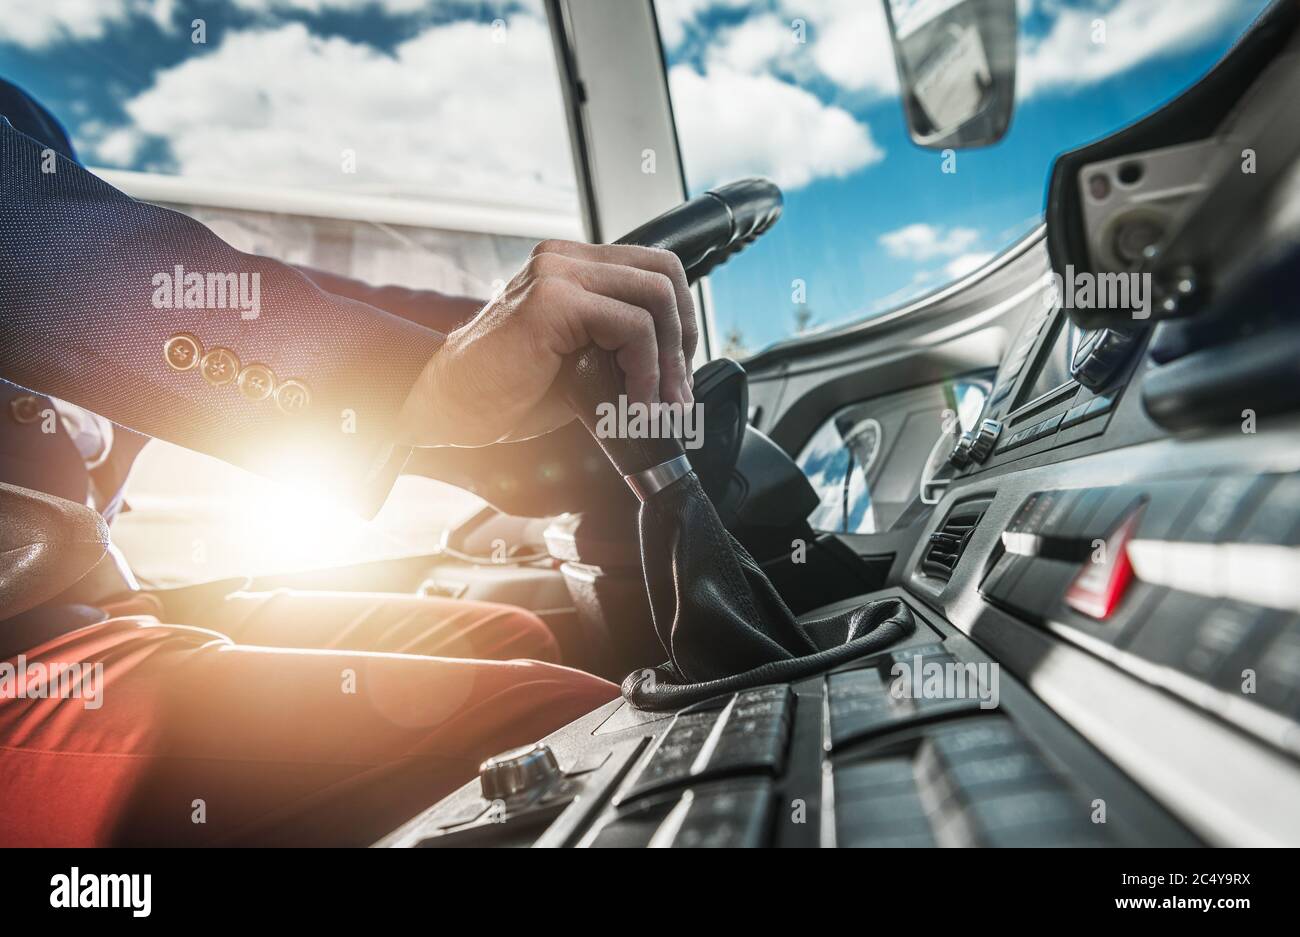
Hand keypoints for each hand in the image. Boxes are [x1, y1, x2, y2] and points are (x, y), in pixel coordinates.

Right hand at [399, 240, 697, 446]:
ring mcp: (558, 273)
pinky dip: (647, 371)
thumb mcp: (579, 361)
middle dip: (683, 338)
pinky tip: (634, 402)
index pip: (654, 268)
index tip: (677, 371)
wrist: (449, 409)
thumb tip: (674, 368)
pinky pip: (633, 327)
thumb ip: (618, 346)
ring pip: (656, 298)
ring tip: (658, 405)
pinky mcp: (554, 301)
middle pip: (665, 274)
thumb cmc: (505, 393)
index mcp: (570, 266)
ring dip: (669, 361)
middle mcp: (564, 259)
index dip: (680, 320)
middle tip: (677, 393)